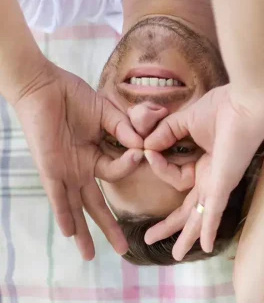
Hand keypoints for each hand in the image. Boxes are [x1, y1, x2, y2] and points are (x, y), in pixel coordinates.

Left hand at [11, 61, 143, 259]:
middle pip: (96, 204)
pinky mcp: (50, 168)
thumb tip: (141, 146)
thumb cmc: (73, 94)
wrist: (43, 84)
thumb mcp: (106, 112)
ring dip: (83, 232)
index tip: (142, 151)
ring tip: (90, 256)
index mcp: (95, 155)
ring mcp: (65, 170)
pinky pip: (57, 195)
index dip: (132, 164)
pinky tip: (68, 233)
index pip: (119, 170)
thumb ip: (123, 129)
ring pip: (76, 207)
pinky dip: (63, 213)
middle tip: (122, 250)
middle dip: (108, 227)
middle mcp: (80, 168)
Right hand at [142, 84, 263, 258]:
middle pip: (189, 208)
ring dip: (186, 235)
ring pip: (200, 216)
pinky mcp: (224, 184)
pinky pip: (214, 211)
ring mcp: (219, 184)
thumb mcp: (186, 121)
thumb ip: (166, 133)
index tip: (147, 151)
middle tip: (151, 237)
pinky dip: (209, 229)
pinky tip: (205, 247)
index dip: (158, 166)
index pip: (176, 177)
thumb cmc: (223, 107)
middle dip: (171, 224)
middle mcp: (214, 178)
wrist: (246, 102)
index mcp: (207, 163)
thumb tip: (145, 147)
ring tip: (174, 255)